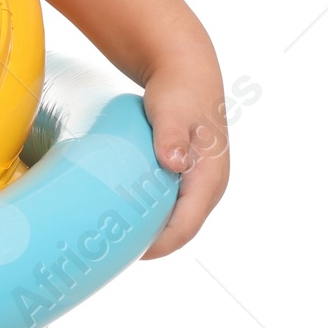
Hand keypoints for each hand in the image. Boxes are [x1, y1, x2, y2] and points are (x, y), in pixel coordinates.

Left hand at [138, 45, 229, 258]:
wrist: (186, 71)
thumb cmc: (178, 91)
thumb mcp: (173, 111)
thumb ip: (171, 135)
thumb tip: (173, 163)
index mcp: (209, 178)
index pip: (187, 226)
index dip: (161, 245)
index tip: (133, 255)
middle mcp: (209, 185)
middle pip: (183, 228)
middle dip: (155, 245)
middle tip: (118, 253)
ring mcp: (201, 181)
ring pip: (179, 218)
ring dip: (155, 232)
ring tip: (120, 240)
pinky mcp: (188, 173)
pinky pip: (173, 203)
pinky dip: (155, 215)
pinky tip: (130, 215)